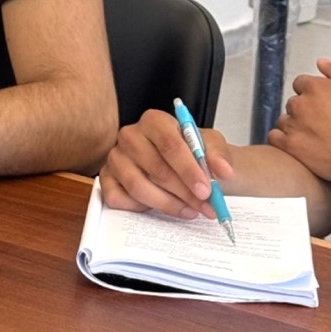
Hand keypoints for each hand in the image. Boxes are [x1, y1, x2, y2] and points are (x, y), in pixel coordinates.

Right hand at [99, 109, 233, 219]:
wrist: (186, 167)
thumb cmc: (195, 154)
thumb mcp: (212, 148)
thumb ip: (218, 156)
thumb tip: (222, 171)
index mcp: (154, 121)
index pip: (169, 144)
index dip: (188, 169)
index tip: (206, 190)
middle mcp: (130, 136)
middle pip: (155, 168)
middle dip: (183, 192)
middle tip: (204, 206)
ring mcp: (116, 158)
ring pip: (138, 187)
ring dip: (167, 204)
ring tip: (189, 210)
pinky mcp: (108, 180)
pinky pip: (119, 199)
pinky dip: (142, 208)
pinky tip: (162, 208)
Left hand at [267, 59, 330, 185]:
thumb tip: (321, 62)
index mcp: (315, 87)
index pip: (301, 83)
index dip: (312, 94)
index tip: (322, 104)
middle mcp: (300, 103)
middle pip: (294, 102)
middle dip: (304, 110)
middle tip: (321, 122)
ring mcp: (293, 125)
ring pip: (284, 120)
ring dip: (293, 125)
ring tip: (312, 136)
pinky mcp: (290, 145)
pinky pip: (275, 137)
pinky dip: (282, 139)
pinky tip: (296, 143)